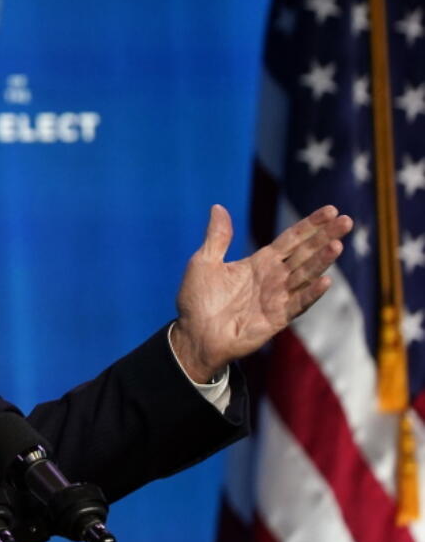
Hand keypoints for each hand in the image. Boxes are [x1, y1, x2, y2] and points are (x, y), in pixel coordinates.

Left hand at [172, 204, 351, 382]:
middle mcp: (273, 278)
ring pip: (305, 275)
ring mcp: (277, 298)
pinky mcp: (276, 318)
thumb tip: (218, 206)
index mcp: (259, 262)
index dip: (310, 225)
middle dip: (325, 236)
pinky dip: (311, 293)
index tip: (332, 210)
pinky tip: (325, 281)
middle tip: (348, 221)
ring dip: (322, 261)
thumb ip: (217, 237)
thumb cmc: (197, 300)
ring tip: (337, 244)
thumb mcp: (203, 263)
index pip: (291, 239)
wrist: (193, 335)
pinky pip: (297, 304)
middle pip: (305, 253)